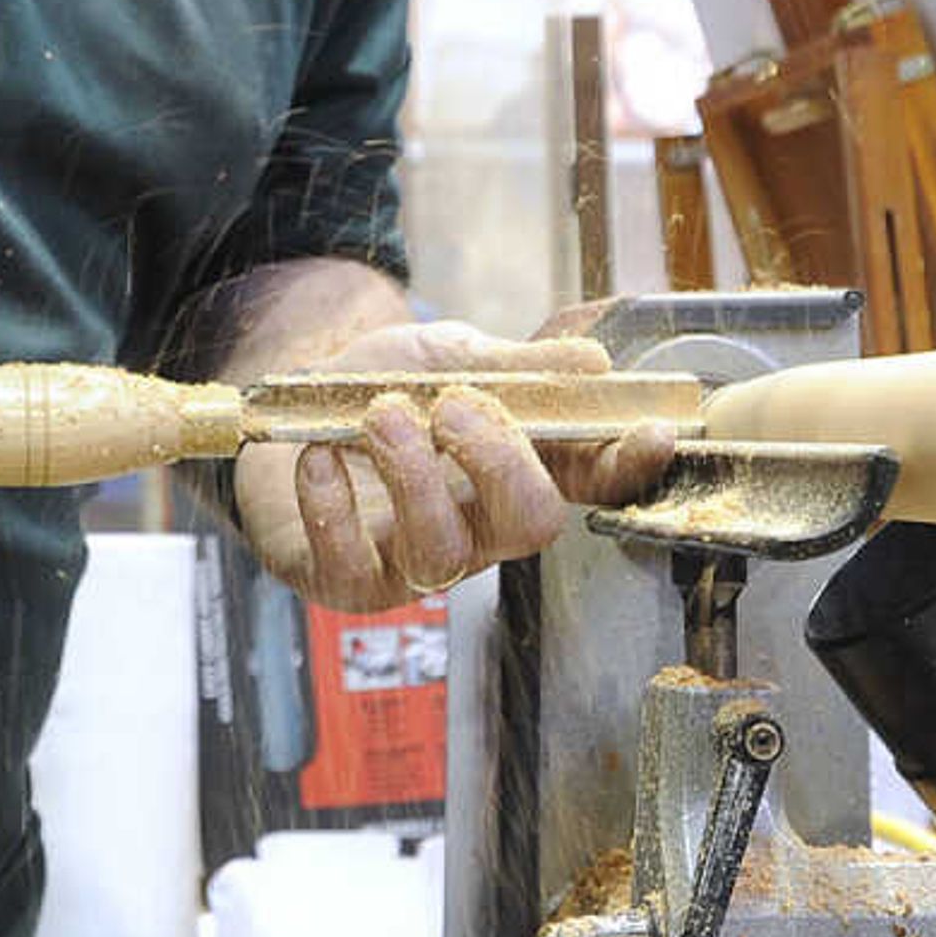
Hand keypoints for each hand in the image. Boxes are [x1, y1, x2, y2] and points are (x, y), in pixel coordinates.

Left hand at [230, 319, 676, 611]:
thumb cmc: (380, 386)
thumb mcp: (447, 357)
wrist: (285, 402)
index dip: (627, 467)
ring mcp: (413, 562)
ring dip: (412, 475)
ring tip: (378, 415)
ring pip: (443, 554)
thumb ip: (513, 366)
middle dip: (501, 463)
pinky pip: (351, 567)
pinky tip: (320, 457)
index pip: (593, 483)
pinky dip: (333, 506)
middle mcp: (477, 527)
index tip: (650, 433)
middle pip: (531, 526)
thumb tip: (591, 360)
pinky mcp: (345, 579)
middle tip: (454, 406)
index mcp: (516, 470)